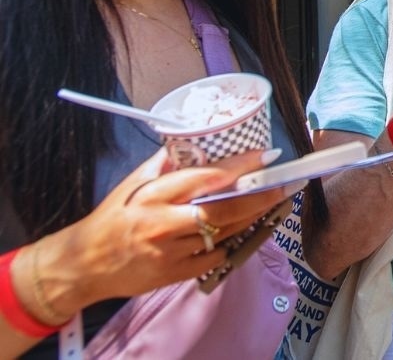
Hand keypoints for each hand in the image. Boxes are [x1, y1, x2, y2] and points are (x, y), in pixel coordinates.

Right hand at [46, 148, 294, 309]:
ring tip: (273, 201)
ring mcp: (171, 252)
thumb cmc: (112, 219)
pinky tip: (242, 229)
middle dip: (261, 196)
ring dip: (253, 217)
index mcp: (154, 195)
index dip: (243, 166)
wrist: (85, 266)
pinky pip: (216, 257)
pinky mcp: (175, 274)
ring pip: (225, 233)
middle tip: (286, 184)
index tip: (268, 157)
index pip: (208, 177)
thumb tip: (197, 139)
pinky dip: (231, 242)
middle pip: (225, 209)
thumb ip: (166, 162)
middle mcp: (164, 223)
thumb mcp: (134, 183)